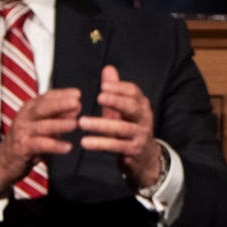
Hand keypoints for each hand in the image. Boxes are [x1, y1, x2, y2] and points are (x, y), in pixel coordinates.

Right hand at [0, 86, 82, 198]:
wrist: (4, 161)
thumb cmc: (26, 140)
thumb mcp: (40, 124)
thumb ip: (56, 115)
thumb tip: (77, 107)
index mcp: (29, 109)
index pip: (46, 97)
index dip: (61, 95)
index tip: (77, 94)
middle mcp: (24, 118)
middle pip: (42, 108)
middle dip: (60, 104)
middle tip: (76, 103)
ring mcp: (22, 133)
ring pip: (42, 126)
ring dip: (60, 124)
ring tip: (75, 124)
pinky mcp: (22, 148)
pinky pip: (40, 145)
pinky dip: (55, 145)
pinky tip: (67, 147)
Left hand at [80, 65, 163, 190]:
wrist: (144, 158)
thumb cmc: (129, 129)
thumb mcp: (123, 110)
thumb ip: (115, 91)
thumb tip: (108, 68)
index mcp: (141, 105)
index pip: (133, 92)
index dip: (119, 88)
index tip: (103, 85)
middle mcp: (144, 118)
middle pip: (132, 107)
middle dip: (116, 101)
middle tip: (98, 97)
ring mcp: (140, 135)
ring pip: (121, 128)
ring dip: (101, 125)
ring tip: (82, 122)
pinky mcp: (134, 150)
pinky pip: (116, 146)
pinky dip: (100, 144)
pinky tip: (85, 142)